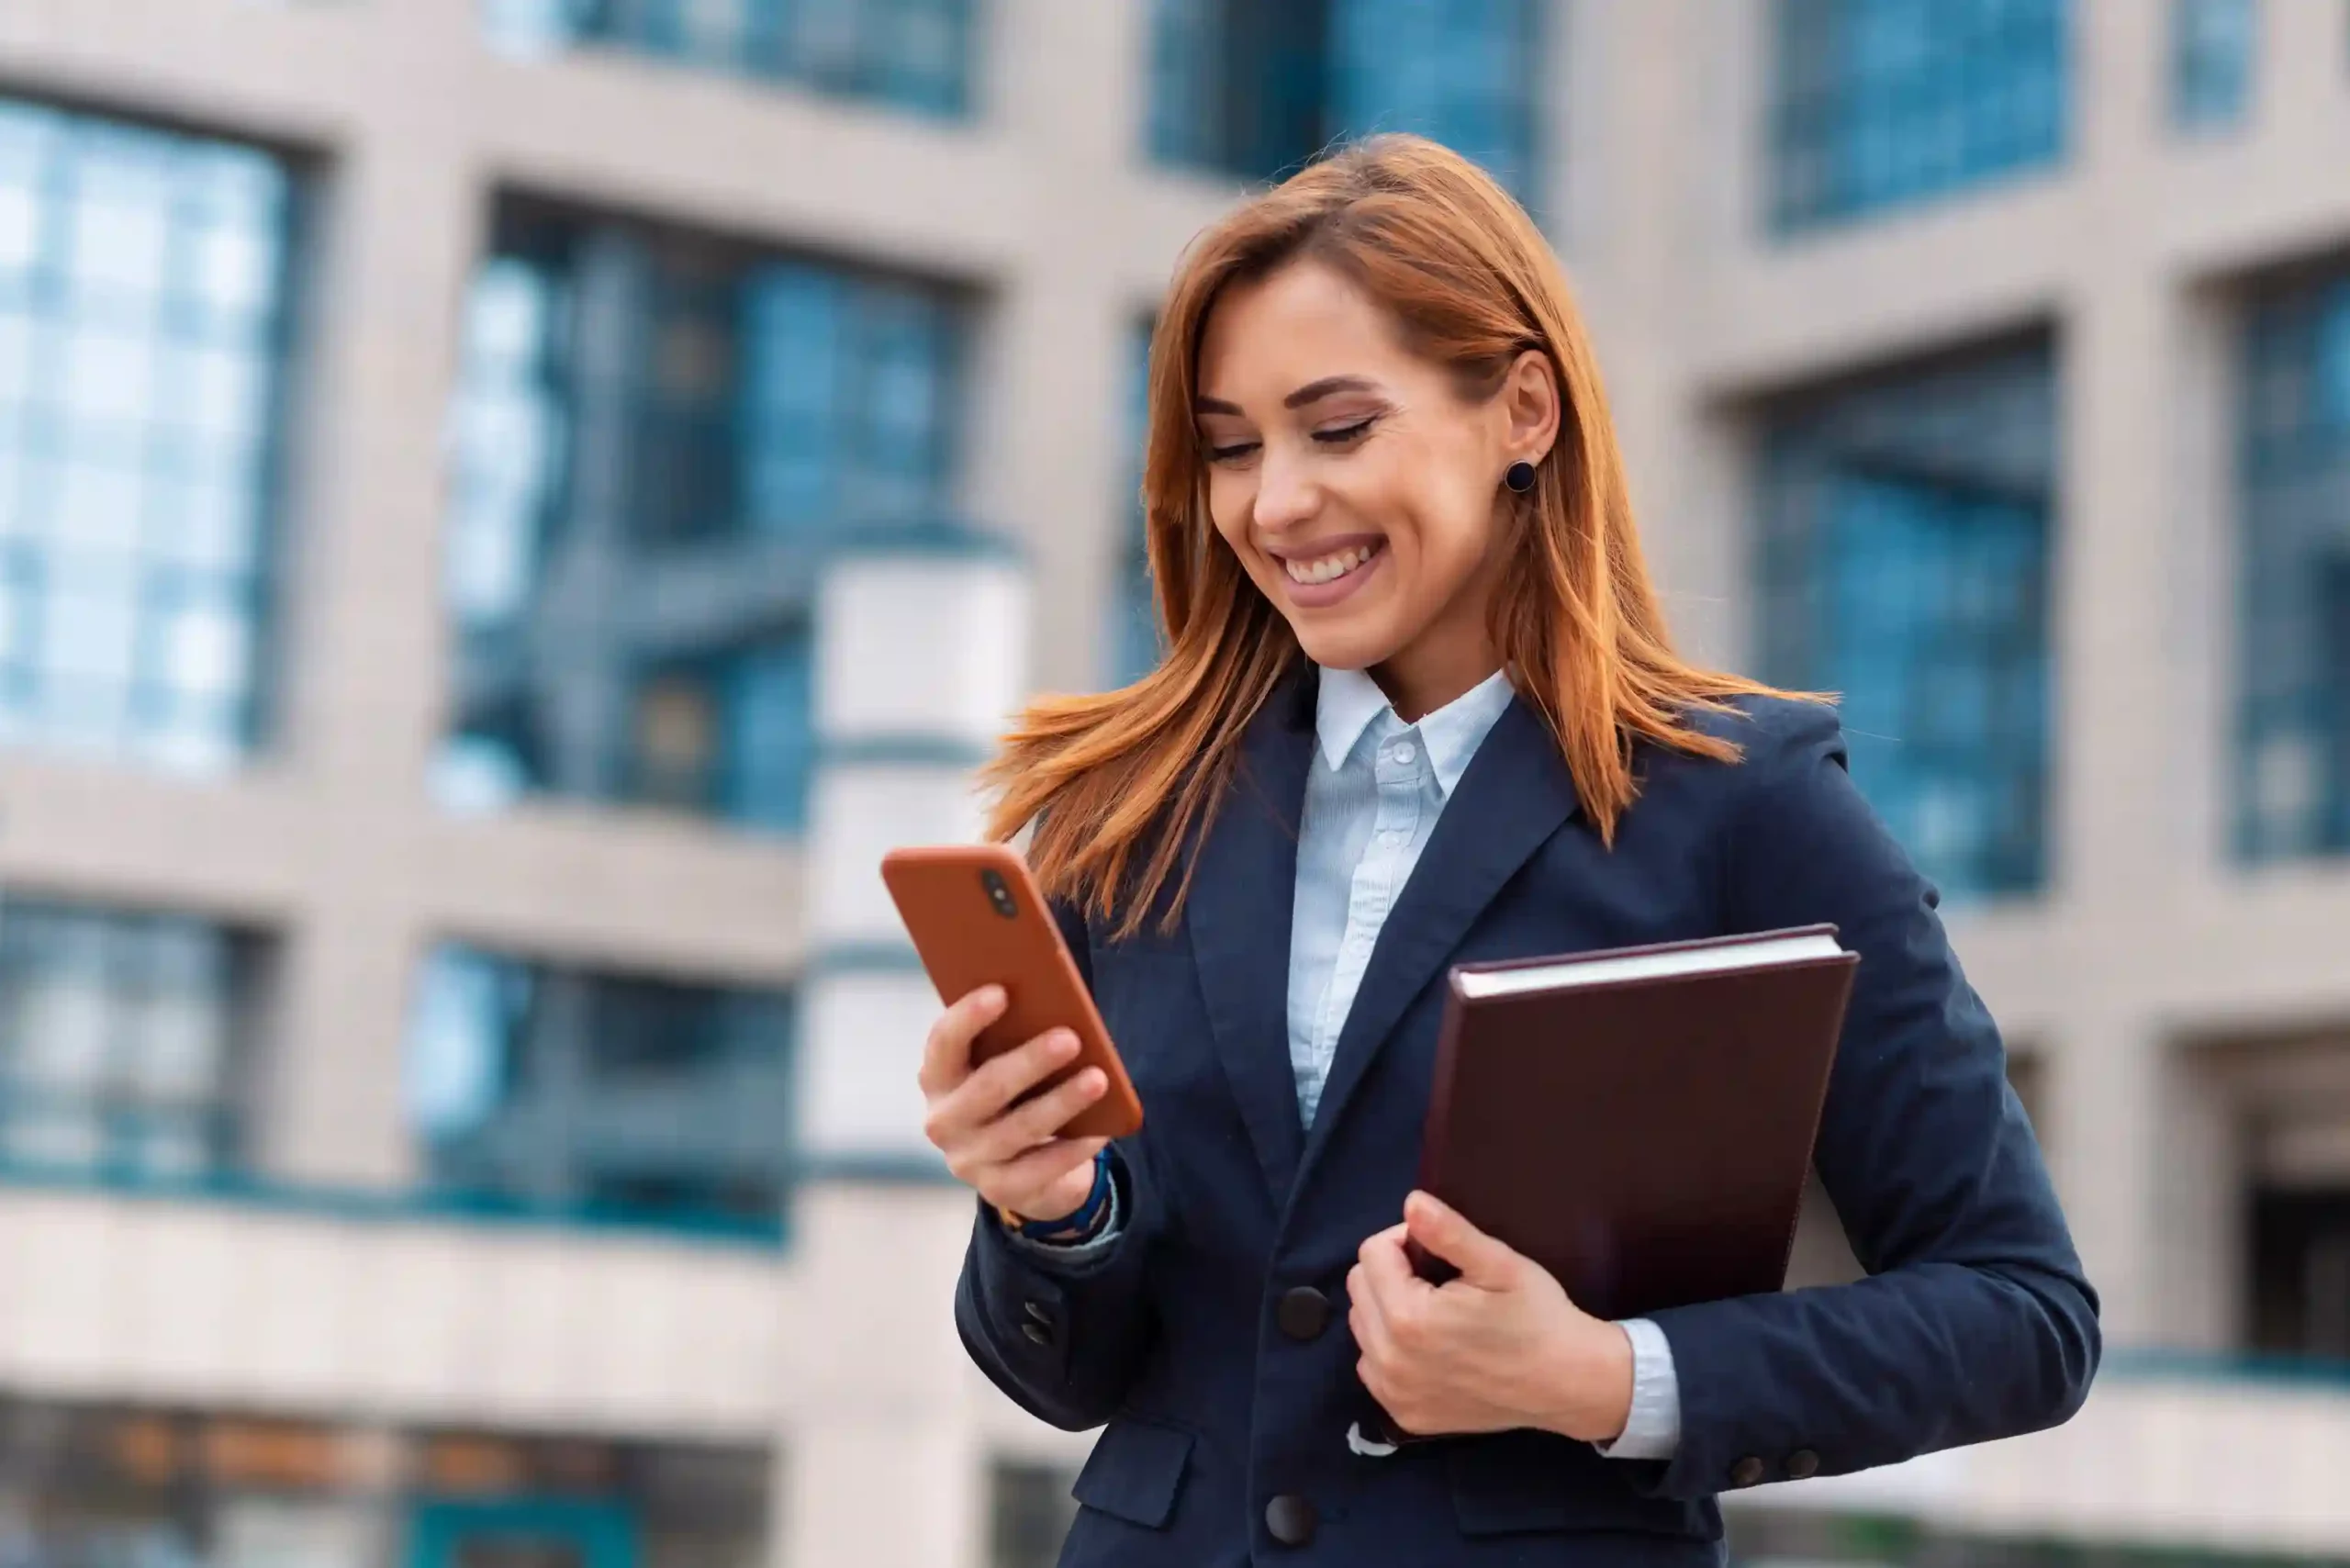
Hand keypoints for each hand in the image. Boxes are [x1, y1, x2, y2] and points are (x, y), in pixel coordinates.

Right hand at [918, 985, 1109, 1223]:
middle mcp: (944, 1120)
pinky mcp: (999, 1189)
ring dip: (1062, 1102)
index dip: (968, 1016)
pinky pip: (1041, 1168)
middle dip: (1031, 1061)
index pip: (944, 1043)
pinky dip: (1072, 1147)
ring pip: (1020, 1128)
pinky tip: (1099, 1130)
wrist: (1021, 1168)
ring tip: (1099, 1079)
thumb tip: (1056, 1005)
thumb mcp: (1005, 1064)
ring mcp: (968, 1159)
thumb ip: (1014, 1037)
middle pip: (988, 1087)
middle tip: (1070, 1039)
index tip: (1001, 992)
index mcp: (938, 1077)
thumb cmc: (1016, 1094)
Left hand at [1347, 1191, 1633, 1442]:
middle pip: (1360, 1288)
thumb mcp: (1499, 1264)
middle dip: (1391, 1272)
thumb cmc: (1536, 1316)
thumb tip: (1410, 1202)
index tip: (1440, 1252)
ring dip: (1386, 1308)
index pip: (1372, 1253)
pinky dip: (1389, 1348)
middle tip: (1438, 1279)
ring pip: (1363, 1326)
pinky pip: (1372, 1365)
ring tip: (1434, 1310)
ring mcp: (1394, 1392)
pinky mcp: (1404, 1415)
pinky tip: (1428, 1346)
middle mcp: (1389, 1359)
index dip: (1404, 1241)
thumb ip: (1449, 1232)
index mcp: (1408, 1317)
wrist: (1567, 1382)